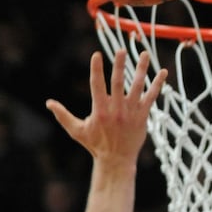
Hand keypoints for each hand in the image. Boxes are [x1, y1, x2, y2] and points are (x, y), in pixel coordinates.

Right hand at [46, 50, 167, 169]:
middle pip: (118, 83)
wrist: (116, 160)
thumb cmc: (95, 145)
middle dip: (119, 65)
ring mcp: (131, 112)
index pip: (97, 85)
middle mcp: (116, 110)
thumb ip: (63, 115)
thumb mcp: (76, 131)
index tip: (96, 55)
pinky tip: (162, 72)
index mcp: (99, 111)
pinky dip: (158, 84)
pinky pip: (151, 97)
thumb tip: (48, 103)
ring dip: (141, 69)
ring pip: (137, 86)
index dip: (96, 69)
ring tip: (144, 54)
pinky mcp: (143, 116)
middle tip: (121, 50)